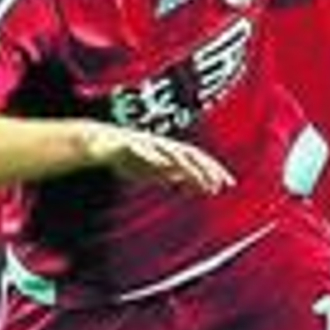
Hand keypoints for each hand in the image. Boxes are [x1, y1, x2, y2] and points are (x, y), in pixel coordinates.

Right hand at [83, 124, 233, 194]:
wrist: (100, 145)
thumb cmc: (129, 157)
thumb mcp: (154, 171)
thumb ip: (171, 175)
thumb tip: (190, 183)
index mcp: (170, 151)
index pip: (198, 159)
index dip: (214, 170)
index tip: (229, 184)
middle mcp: (163, 145)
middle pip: (190, 154)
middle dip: (206, 169)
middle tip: (220, 186)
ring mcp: (147, 142)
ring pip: (171, 154)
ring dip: (186, 168)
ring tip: (199, 181)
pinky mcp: (128, 144)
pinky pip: (142, 150)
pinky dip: (153, 158)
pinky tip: (163, 166)